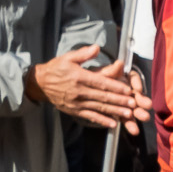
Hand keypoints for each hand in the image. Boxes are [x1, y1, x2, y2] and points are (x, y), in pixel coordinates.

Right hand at [32, 49, 150, 131]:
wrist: (39, 84)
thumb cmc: (56, 69)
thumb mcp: (67, 57)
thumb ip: (83, 54)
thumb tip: (96, 47)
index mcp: (79, 77)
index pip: (101, 83)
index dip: (115, 87)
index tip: (128, 90)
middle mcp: (79, 91)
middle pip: (102, 97)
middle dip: (119, 101)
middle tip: (133, 104)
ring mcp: (76, 103)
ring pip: (99, 108)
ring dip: (114, 111)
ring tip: (128, 114)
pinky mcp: (74, 110)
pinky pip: (90, 116)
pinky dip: (102, 120)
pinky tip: (113, 124)